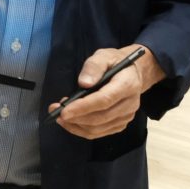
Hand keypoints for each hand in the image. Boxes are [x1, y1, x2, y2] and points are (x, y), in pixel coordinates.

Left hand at [50, 45, 165, 139]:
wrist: (132, 73)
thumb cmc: (115, 63)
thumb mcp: (104, 55)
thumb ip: (94, 67)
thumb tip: (84, 83)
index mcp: (128, 84)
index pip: (105, 100)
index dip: (83, 107)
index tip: (64, 111)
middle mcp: (130, 103)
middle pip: (101, 117)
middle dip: (76, 117)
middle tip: (56, 111)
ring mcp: (127, 116)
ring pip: (98, 129)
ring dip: (76, 125)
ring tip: (60, 116)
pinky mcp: (121, 124)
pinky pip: (99, 133)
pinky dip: (82, 130)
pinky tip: (71, 121)